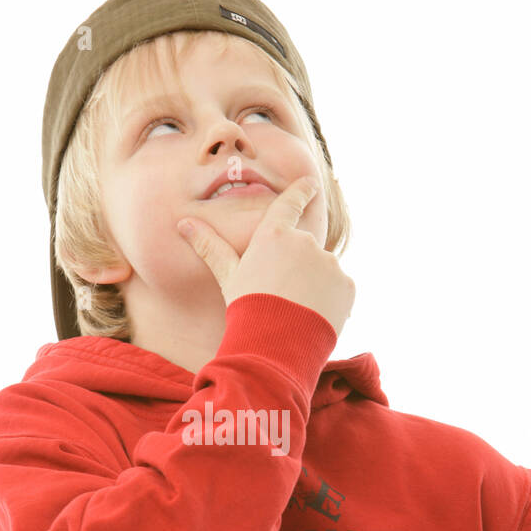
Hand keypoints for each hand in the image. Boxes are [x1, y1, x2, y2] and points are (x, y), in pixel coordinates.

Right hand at [176, 175, 354, 339]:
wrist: (273, 348)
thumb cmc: (246, 309)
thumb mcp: (227, 276)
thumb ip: (210, 247)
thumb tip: (183, 223)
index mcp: (274, 234)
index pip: (290, 203)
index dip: (301, 191)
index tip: (310, 183)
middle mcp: (305, 242)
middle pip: (304, 248)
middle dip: (298, 266)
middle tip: (283, 294)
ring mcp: (329, 263)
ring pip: (323, 270)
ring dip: (314, 284)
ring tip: (296, 310)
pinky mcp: (346, 285)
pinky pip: (338, 289)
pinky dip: (330, 300)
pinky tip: (313, 317)